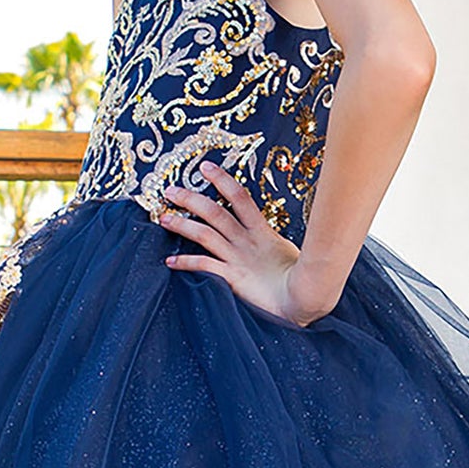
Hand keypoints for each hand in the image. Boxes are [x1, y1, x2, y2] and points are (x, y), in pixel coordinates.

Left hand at [156, 161, 336, 325]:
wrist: (304, 300)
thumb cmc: (300, 281)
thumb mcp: (286, 253)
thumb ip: (273, 242)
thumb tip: (271, 235)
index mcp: (262, 232)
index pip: (240, 197)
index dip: (222, 180)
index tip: (205, 167)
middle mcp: (246, 241)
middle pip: (214, 211)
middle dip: (190, 199)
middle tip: (170, 190)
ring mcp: (238, 258)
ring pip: (204, 234)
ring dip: (182, 224)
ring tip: (163, 218)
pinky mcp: (232, 277)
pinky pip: (204, 265)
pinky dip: (185, 262)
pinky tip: (170, 261)